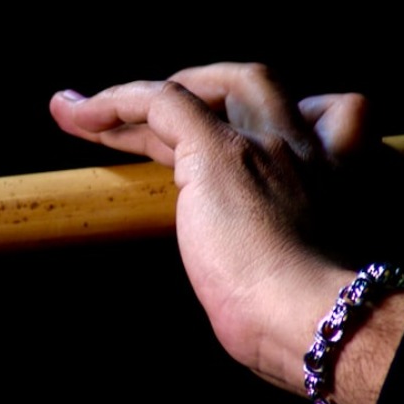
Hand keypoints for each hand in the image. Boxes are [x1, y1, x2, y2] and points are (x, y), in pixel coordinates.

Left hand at [50, 63, 403, 403]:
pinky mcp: (217, 152)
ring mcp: (260, 143)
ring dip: (131, 98)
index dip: (235, 121)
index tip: (195, 147)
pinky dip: (116, 100)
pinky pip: (160, 101)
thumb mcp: (288, 269)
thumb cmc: (296, 312)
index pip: (279, 121)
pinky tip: (79, 112)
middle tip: (138, 118)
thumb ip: (268, 248)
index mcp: (324, 173)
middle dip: (188, 90)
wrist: (306, 317)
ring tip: (81, 109)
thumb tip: (237, 275)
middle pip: (243, 87)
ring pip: (194, 90)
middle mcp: (299, 145)